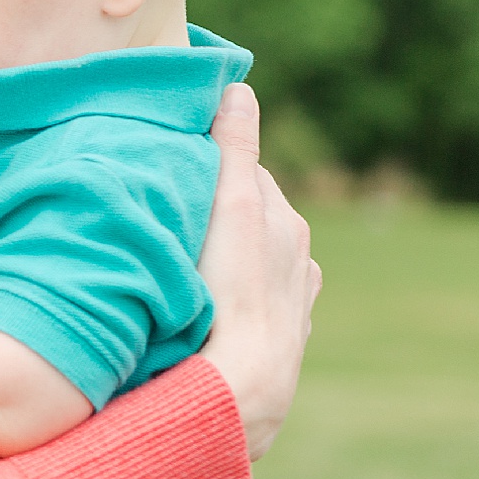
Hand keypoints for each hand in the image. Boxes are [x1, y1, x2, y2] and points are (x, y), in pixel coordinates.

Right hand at [198, 82, 321, 460]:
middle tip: (179, 206)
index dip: (217, 167)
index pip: (247, 179)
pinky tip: (211, 304)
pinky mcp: (281, 345)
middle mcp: (298, 263)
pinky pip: (259, 304)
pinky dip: (240, 295)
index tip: (191, 154)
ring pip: (257, 263)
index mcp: (285, 226)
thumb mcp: (232, 209)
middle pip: (255, 220)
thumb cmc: (231, 293)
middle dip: (225, 209)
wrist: (243, 390)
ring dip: (232, 254)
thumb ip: (235, 150)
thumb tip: (239, 88)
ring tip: (191, 257)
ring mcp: (292, 308)